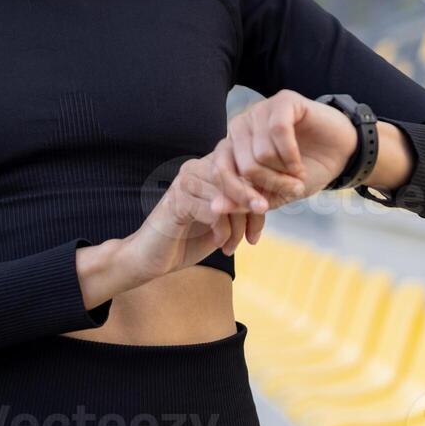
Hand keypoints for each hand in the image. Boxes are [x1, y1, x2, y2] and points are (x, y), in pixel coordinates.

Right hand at [121, 150, 269, 281]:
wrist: (151, 258)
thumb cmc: (188, 239)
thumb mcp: (223, 221)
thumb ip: (242, 207)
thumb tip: (273, 198)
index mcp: (208, 167)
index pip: (244, 168)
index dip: (262, 188)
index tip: (269, 210)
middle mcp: (196, 167)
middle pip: (239, 179)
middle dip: (253, 207)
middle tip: (254, 234)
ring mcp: (185, 182)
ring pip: (228, 196)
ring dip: (237, 226)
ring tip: (235, 245)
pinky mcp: (176, 201)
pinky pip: (213, 212)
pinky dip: (222, 231)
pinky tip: (221, 245)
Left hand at [224, 89, 359, 208]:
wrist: (339, 155)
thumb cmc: (303, 173)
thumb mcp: (273, 195)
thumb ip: (244, 201)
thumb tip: (215, 208)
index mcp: (231, 146)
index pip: (220, 171)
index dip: (239, 194)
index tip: (263, 208)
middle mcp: (240, 125)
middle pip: (245, 165)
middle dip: (271, 184)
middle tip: (292, 188)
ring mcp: (260, 110)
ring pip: (262, 152)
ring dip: (285, 171)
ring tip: (297, 173)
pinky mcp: (283, 101)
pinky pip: (279, 132)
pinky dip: (291, 154)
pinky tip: (299, 162)